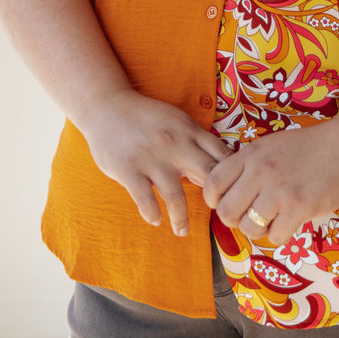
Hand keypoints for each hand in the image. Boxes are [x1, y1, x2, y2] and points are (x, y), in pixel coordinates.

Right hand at [80, 89, 231, 236]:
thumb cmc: (146, 117)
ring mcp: (151, 158)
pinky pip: (145, 200)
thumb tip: (218, 171)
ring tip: (182, 231)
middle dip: (214, 200)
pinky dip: (153, 214)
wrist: (106, 106)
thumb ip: (196, 142)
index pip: (222, 156)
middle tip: (212, 215)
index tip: (231, 194)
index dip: (231, 177)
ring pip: (176, 197)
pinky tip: (156, 220)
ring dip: (181, 219)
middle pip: (207, 176)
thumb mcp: (177, 120)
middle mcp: (175, 144)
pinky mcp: (129, 169)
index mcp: (189, 130)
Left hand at [202, 118, 338, 245]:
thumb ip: (248, 166)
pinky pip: (275, 236)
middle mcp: (260, 172)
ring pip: (249, 228)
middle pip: (226, 212)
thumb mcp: (269, 146)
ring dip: (259, 230)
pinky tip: (290, 222)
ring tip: (272, 220)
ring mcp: (278, 190)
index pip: (213, 183)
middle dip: (235, 220)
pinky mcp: (299, 207)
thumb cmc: (307, 147)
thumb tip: (229, 193)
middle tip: (249, 217)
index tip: (225, 203)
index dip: (214, 200)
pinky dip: (280, 234)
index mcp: (249, 155)